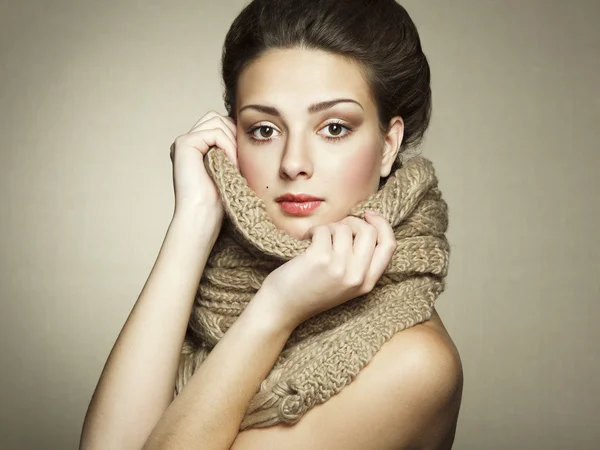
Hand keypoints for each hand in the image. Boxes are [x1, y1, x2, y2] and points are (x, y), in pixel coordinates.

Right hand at [169, 110, 238, 219]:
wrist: (203, 216)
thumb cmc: (219, 200)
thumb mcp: (229, 168)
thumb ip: (231, 148)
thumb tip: (250, 130)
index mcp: (195, 148)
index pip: (219, 124)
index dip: (235, 135)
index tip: (243, 158)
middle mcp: (186, 142)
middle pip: (216, 117)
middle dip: (234, 134)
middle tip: (241, 159)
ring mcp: (183, 142)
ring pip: (216, 121)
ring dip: (233, 141)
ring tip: (237, 163)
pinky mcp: (184, 144)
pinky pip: (214, 132)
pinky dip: (228, 146)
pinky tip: (233, 163)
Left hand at [260, 212, 396, 329]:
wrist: (282, 308)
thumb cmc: (311, 291)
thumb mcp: (345, 283)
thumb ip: (360, 262)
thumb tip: (366, 223)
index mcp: (367, 283)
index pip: (389, 245)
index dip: (382, 224)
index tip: (368, 215)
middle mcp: (357, 276)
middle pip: (369, 231)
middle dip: (352, 222)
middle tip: (335, 229)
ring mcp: (340, 267)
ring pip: (344, 227)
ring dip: (328, 227)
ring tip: (316, 240)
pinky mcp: (320, 259)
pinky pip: (324, 229)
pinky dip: (313, 230)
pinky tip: (306, 241)